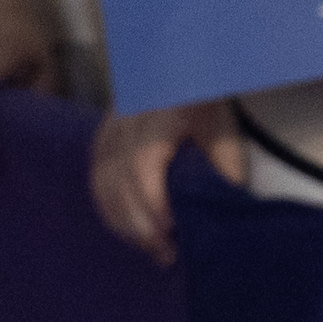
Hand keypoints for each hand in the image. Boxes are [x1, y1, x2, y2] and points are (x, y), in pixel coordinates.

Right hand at [90, 99, 241, 265]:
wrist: (183, 68)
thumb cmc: (208, 101)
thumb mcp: (226, 135)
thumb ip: (224, 172)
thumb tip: (219, 215)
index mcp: (158, 118)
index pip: (142, 165)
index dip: (151, 202)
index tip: (171, 231)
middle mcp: (126, 123)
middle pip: (117, 179)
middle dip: (137, 222)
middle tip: (163, 253)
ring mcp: (109, 128)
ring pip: (101, 181)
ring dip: (121, 219)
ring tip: (146, 245)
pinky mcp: (102, 136)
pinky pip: (96, 175)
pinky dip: (108, 205)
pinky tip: (125, 225)